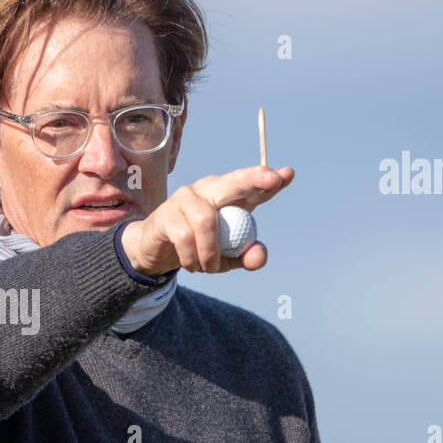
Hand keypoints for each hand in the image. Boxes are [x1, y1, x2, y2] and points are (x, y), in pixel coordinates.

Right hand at [119, 165, 294, 275]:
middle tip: (272, 179)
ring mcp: (185, 198)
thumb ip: (245, 256)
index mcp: (228, 197)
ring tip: (208, 267)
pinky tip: (192, 265)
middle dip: (253, 179)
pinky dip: (192, 257)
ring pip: (206, 219)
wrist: (155, 252)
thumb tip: (258, 256)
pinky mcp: (166, 213)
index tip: (287, 174)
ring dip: (210, 251)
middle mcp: (208, 190)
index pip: (251, 185)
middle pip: (233, 181)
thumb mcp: (226, 258)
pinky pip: (184, 236)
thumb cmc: (197, 248)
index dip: (268, 178)